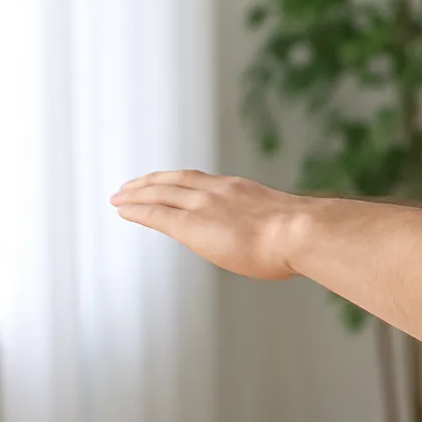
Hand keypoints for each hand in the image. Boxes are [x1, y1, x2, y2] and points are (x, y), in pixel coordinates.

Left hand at [110, 170, 306, 280]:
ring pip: (160, 193)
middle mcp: (218, 191)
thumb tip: (284, 240)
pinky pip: (156, 213)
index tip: (165, 183)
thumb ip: (274, 227)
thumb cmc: (302, 236)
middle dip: (150, 182)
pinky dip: (137, 210)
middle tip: (132, 185)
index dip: (178, 181)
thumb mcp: (287, 223)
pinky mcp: (191, 224)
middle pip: (175, 181)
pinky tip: (123, 210)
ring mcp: (204, 205)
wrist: (298, 232)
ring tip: (119, 197)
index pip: (201, 181)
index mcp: (241, 189)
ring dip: (136, 193)